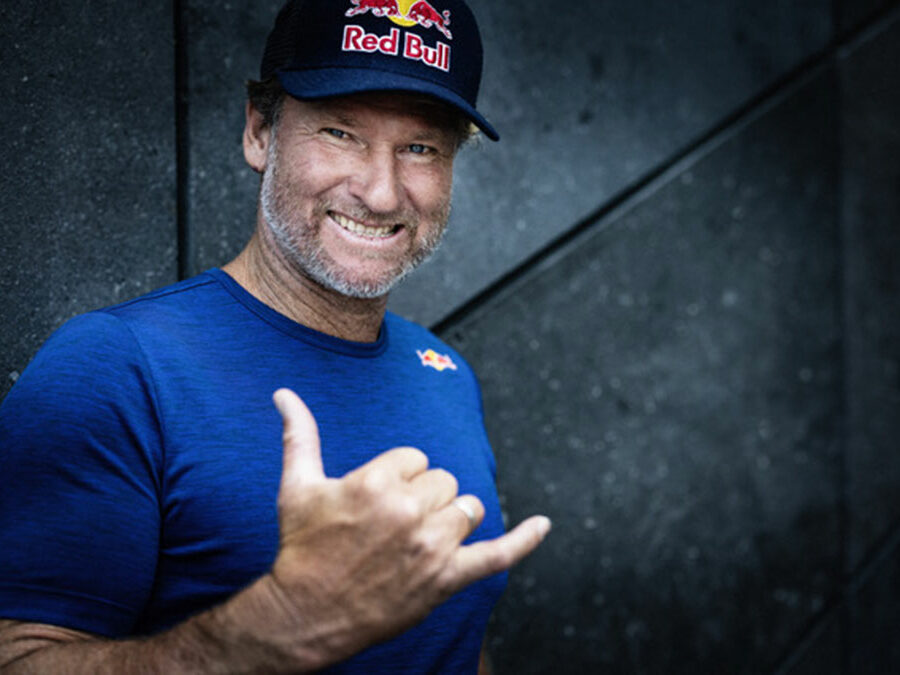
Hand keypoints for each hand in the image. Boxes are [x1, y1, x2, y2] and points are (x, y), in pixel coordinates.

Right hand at [266, 388, 550, 663]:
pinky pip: (496, 555)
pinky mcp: (446, 579)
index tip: (375, 500)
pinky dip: (524, 540)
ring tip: (418, 536)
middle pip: (443, 480)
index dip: (396, 476)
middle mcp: (408, 511)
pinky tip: (543, 525)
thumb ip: (299, 435)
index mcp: (376, 482)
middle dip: (422, 496)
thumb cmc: (301, 548)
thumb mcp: (296, 487)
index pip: (415, 457)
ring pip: (467, 508)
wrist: (306, 614)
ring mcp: (431, 547)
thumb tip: (284, 393)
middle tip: (390, 523)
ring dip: (449, 517)